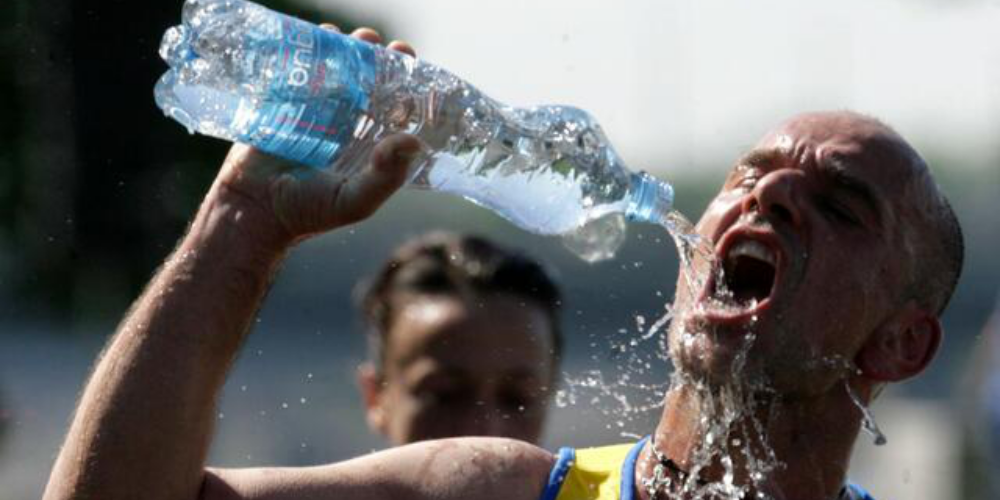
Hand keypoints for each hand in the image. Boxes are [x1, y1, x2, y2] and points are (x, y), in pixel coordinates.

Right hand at [212, 27, 422, 246]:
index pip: (395, 104)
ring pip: (335, 69)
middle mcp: (347, 122)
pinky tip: (314, 43)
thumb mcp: (355, 201)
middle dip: (374, 56)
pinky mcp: (283, 103)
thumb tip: (414, 141)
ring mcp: (315, 110)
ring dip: (342, 48)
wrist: (253, 210)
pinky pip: (298, 70)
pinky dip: (307, 53)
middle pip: (367, 79)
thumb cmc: (308, 212)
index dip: (405, 82)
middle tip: (375, 45)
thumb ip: (387, 176)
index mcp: (370, 142)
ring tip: (345, 40)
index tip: (406, 62)